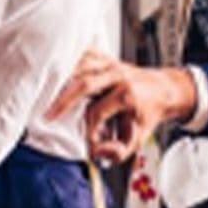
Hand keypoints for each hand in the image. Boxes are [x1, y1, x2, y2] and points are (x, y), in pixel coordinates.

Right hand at [48, 50, 196, 164]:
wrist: (162, 89)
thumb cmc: (147, 113)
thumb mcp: (138, 138)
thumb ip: (118, 151)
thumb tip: (97, 152)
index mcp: (127, 94)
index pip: (97, 112)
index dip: (88, 129)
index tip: (87, 140)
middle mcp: (118, 75)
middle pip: (84, 84)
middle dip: (62, 101)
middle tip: (47, 116)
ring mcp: (111, 63)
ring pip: (80, 66)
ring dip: (61, 79)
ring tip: (45, 93)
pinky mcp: (105, 57)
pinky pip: (82, 55)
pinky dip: (68, 62)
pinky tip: (57, 74)